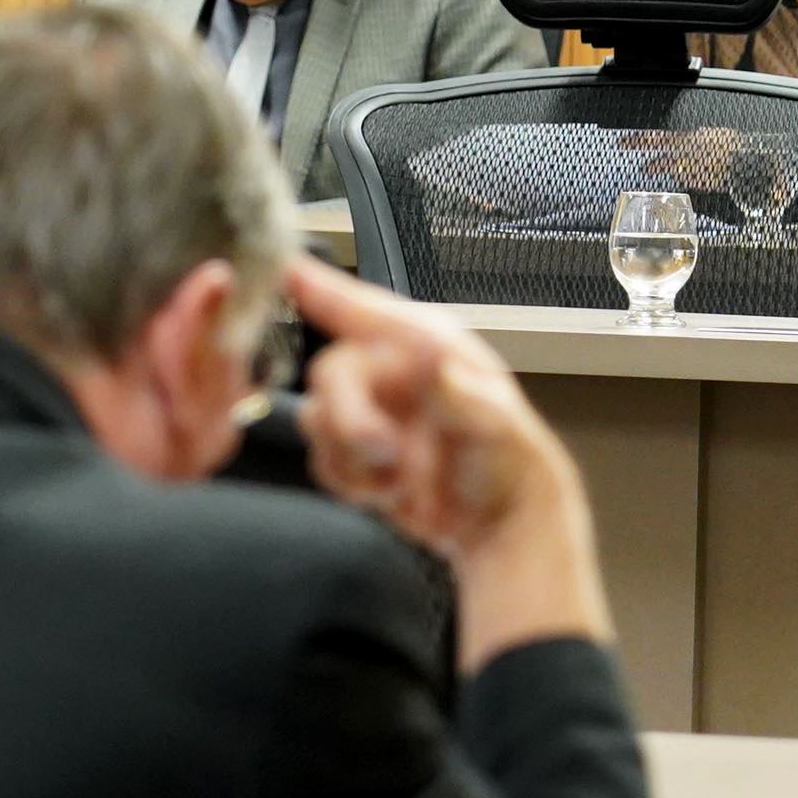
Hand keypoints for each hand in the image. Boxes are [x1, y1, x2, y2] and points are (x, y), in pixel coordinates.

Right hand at [287, 257, 610, 666]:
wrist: (499, 526)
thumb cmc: (513, 466)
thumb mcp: (500, 430)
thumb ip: (463, 399)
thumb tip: (438, 367)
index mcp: (429, 346)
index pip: (364, 308)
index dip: (321, 288)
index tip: (285, 270)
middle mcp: (393, 371)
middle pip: (332, 373)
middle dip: (350, 420)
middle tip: (382, 451)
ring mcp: (372, 410)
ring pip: (319, 420)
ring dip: (355, 459)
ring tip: (400, 479)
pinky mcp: (356, 450)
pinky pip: (322, 459)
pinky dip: (353, 482)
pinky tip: (391, 490)